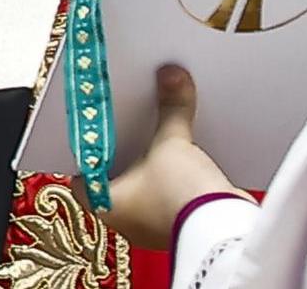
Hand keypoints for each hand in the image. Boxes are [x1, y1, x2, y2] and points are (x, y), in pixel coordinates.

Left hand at [95, 65, 246, 248]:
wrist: (223, 231)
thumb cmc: (179, 197)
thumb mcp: (171, 144)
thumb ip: (170, 108)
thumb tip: (170, 75)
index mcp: (106, 204)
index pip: (82, 176)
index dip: (87, 150)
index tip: (95, 126)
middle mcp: (126, 218)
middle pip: (117, 174)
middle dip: (125, 146)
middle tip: (129, 115)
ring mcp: (153, 222)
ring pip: (145, 182)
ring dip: (152, 159)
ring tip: (159, 125)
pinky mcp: (179, 220)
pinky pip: (169, 189)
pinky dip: (173, 171)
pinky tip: (185, 149)